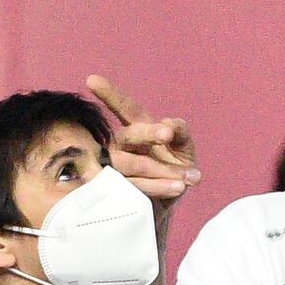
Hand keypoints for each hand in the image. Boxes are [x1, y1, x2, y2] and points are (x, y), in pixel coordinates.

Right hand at [86, 75, 199, 219]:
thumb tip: (171, 124)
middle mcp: (120, 147)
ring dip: (164, 170)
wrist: (164, 204)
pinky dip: (160, 187)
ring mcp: (115, 169)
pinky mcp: (117, 192)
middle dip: (149, 132)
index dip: (110, 96)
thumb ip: (180, 133)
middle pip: (129, 135)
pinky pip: (136, 187)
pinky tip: (179, 187)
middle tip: (167, 133)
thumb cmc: (172, 168)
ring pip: (134, 164)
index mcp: (137, 130)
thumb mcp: (183, 149)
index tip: (92, 80)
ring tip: (192, 176)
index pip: (125, 110)